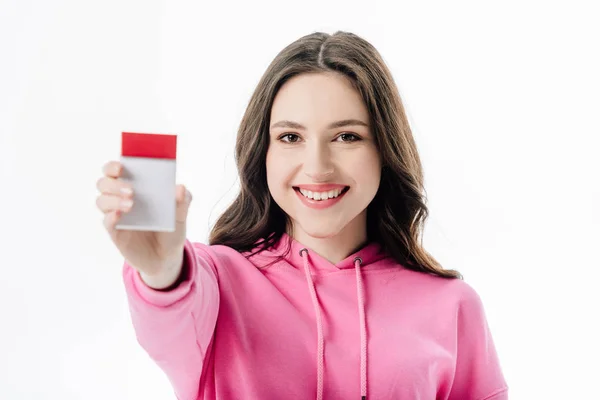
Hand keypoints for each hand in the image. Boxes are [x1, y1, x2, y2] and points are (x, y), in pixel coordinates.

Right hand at [96, 161, 192, 287]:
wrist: (167, 257)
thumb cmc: (170, 228)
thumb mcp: (181, 214)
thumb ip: (183, 200)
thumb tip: (180, 188)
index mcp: (135, 186)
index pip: (116, 169)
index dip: (114, 165)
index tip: (122, 166)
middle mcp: (120, 198)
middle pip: (104, 183)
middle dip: (114, 183)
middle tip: (131, 190)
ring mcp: (116, 215)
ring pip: (101, 201)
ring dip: (113, 199)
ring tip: (131, 204)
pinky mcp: (115, 233)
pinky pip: (106, 222)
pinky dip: (110, 216)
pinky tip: (119, 215)